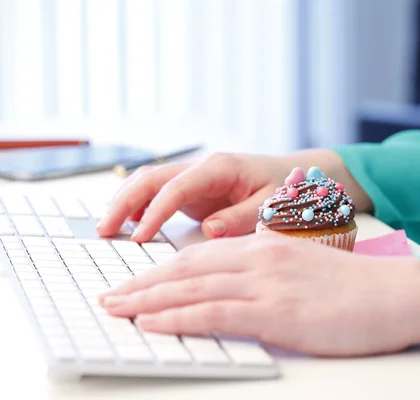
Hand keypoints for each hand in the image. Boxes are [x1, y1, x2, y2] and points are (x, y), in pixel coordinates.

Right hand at [96, 150, 372, 242]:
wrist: (291, 175)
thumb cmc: (285, 188)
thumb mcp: (272, 204)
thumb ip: (242, 216)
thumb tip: (209, 231)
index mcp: (219, 167)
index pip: (176, 187)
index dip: (154, 212)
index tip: (138, 237)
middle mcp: (201, 167)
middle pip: (151, 178)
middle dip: (124, 202)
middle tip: (104, 231)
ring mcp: (194, 177)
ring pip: (149, 182)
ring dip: (125, 202)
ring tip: (107, 229)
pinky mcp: (193, 189)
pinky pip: (158, 193)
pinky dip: (139, 206)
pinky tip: (131, 225)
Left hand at [98, 233, 419, 356]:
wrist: (395, 293)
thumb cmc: (355, 288)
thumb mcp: (303, 269)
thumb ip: (267, 273)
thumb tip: (235, 290)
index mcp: (266, 246)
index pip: (202, 255)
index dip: (164, 269)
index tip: (138, 282)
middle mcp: (260, 258)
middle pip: (188, 267)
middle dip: (144, 282)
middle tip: (111, 295)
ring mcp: (267, 282)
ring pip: (193, 287)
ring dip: (148, 299)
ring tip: (117, 308)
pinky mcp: (277, 310)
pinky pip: (215, 311)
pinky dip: (179, 316)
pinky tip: (153, 321)